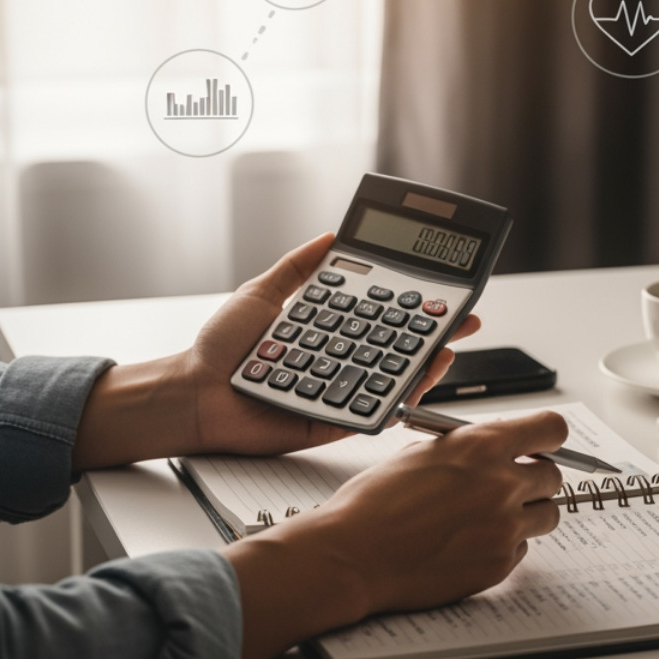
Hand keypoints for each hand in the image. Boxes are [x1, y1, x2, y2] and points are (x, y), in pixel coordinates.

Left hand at [184, 233, 481, 456]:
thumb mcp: (262, 294)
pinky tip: (415, 383)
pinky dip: (398, 399)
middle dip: (436, 332)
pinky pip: (372, 411)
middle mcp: (340, 360)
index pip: (381, 315)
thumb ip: (297, 268)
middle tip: (464, 319)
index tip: (442, 289)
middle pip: (398, 346)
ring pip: (393, 379)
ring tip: (447, 347)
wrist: (193, 392)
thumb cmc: (218, 351)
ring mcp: (340, 390)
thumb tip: (329, 237)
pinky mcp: (334, 421)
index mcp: (329, 332)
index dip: (413, 303)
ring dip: (427, 364)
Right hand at [224, 410, 567, 658]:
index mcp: (482, 446)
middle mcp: (501, 485)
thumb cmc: (374, 503)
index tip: (542, 445)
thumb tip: (496, 449)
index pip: (551, 429)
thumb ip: (468, 448)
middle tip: (507, 486)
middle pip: (553, 477)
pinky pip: (521, 550)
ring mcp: (504, 528)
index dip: (547, 437)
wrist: (352, 555)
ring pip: (547, 516)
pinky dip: (503, 546)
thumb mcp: (422, 453)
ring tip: (488, 517)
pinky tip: (467, 544)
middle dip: (534, 479)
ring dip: (526, 514)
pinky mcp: (498, 565)